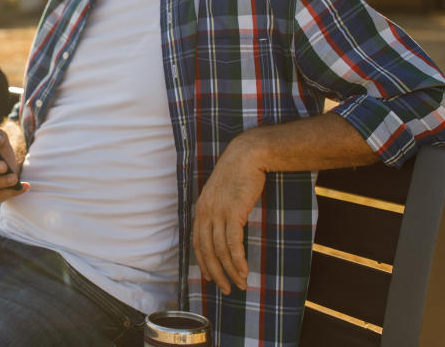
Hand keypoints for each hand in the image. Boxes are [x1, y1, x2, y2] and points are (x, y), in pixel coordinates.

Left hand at [192, 135, 265, 295]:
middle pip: (206, 251)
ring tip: (240, 285)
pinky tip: (244, 271)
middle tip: (225, 289)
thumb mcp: (223, 194)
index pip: (197, 242)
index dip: (203, 262)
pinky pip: (233, 243)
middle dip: (216, 273)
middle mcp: (205, 213)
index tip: (210, 277)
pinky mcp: (232, 212)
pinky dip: (238, 260)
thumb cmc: (238, 174)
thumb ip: (220, 210)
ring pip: (220, 250)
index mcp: (200, 209)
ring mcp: (217, 213)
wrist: (247, 156)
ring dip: (230, 271)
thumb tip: (226, 227)